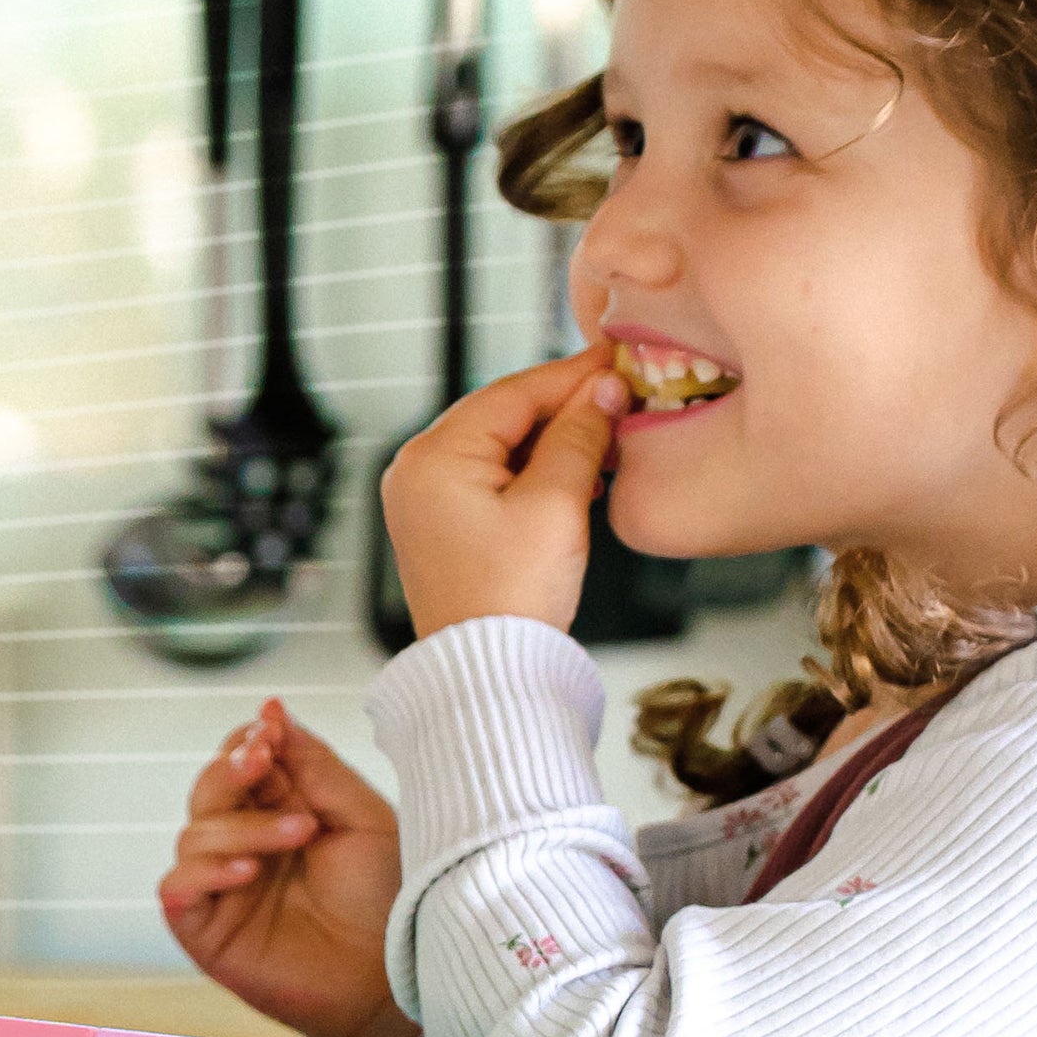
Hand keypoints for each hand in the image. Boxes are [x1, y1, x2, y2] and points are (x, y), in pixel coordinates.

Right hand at [161, 703, 412, 1036]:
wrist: (395, 979)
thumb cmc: (386, 901)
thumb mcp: (361, 818)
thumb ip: (314, 765)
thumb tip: (270, 707)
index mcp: (280, 811)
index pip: (242, 761)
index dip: (250, 742)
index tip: (271, 730)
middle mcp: (245, 845)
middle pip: (209, 789)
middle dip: (232, 769)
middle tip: (264, 760)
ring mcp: (222, 888)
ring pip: (195, 834)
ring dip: (243, 826)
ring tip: (298, 834)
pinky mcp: (206, 931)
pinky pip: (178, 888)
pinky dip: (207, 872)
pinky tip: (248, 872)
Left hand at [379, 351, 623, 640]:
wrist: (488, 674)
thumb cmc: (511, 600)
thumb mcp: (557, 506)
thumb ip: (580, 437)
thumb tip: (602, 391)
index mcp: (432, 457)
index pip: (511, 393)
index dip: (571, 376)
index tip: (614, 361)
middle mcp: (416, 470)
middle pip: (503, 414)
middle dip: (564, 407)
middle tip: (620, 397)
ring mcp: (425, 498)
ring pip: (501, 445)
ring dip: (555, 440)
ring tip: (609, 437)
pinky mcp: (443, 524)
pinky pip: (493, 476)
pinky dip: (536, 470)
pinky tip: (578, 473)